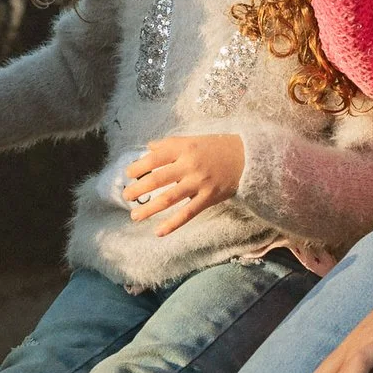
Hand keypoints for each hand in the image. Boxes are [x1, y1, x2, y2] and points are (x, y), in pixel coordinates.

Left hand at [125, 133, 244, 233]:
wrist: (247, 158)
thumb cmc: (217, 148)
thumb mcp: (193, 140)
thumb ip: (170, 144)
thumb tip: (148, 148)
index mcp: (184, 148)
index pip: (155, 158)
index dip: (138, 167)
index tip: (128, 174)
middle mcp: (189, 165)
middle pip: (158, 179)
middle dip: (139, 189)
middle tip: (125, 196)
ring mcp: (199, 183)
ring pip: (169, 198)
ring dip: (149, 208)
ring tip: (135, 215)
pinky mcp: (208, 198)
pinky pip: (187, 213)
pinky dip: (173, 224)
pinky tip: (159, 232)